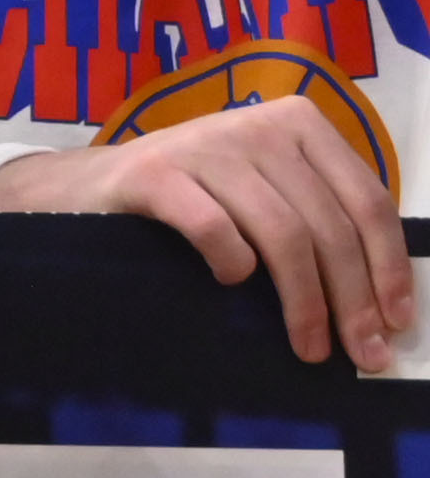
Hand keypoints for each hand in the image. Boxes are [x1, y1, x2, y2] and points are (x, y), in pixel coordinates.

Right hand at [0, 101, 418, 367]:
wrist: (79, 189)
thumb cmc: (188, 199)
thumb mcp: (262, 192)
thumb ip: (315, 216)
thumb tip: (381, 297)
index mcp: (297, 124)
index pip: (366, 200)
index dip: (388, 266)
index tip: (397, 322)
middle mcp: (256, 125)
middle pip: (328, 225)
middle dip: (352, 298)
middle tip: (362, 354)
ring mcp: (203, 146)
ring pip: (282, 233)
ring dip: (304, 301)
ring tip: (309, 346)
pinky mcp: (153, 173)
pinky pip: (214, 228)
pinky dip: (232, 263)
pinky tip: (230, 284)